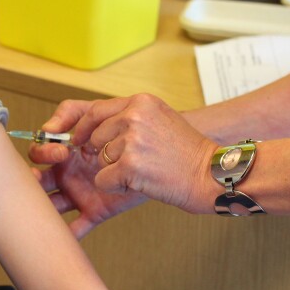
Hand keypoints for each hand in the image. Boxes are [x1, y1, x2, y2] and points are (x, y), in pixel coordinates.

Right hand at [29, 99, 146, 238]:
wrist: (155, 153)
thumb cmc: (123, 132)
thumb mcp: (99, 114)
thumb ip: (73, 112)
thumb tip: (48, 127)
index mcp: (63, 153)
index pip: (39, 153)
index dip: (43, 152)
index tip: (62, 150)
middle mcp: (66, 174)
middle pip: (38, 181)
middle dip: (33, 180)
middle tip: (41, 177)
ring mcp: (78, 194)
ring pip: (51, 205)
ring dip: (43, 208)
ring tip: (43, 209)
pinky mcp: (94, 211)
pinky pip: (77, 227)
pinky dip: (69, 234)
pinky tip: (63, 238)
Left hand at [74, 94, 217, 213]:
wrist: (211, 174)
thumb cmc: (189, 152)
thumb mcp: (161, 119)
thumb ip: (132, 117)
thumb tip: (97, 127)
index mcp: (141, 102)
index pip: (97, 111)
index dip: (85, 128)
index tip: (79, 139)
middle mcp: (134, 116)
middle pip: (96, 138)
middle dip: (107, 154)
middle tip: (136, 162)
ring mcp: (131, 140)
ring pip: (100, 161)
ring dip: (117, 171)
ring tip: (146, 170)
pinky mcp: (129, 165)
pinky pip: (103, 180)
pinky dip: (117, 186)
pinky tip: (142, 182)